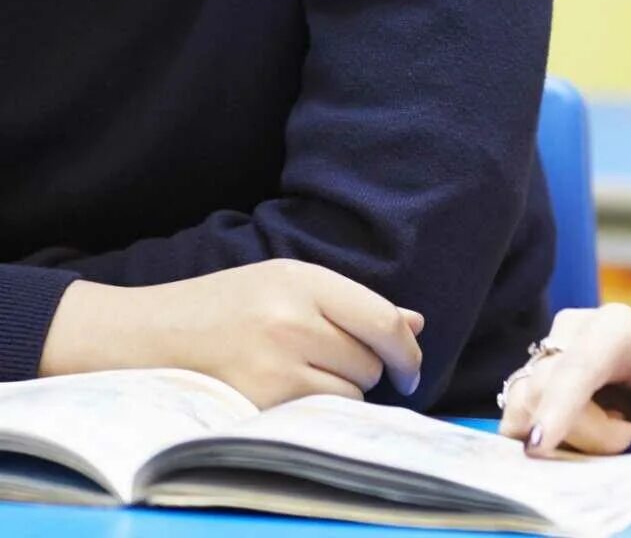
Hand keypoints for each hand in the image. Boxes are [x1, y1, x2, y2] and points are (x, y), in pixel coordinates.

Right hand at [41, 262, 424, 407]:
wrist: (148, 335)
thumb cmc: (224, 305)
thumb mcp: (287, 283)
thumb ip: (353, 304)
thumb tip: (415, 324)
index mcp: (303, 280)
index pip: (382, 319)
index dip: (407, 350)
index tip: (411, 368)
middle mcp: (293, 320)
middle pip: (369, 362)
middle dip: (364, 369)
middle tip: (331, 364)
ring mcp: (274, 366)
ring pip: (347, 394)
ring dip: (339, 393)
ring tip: (301, 376)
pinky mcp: (257, 406)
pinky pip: (316, 419)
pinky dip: (314, 415)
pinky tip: (288, 398)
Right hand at [498, 304, 630, 464]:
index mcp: (620, 326)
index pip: (578, 366)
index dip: (557, 405)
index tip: (539, 445)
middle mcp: (578, 330)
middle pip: (547, 391)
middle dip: (584, 435)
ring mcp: (555, 350)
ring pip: (528, 404)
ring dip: (565, 436)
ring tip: (620, 433)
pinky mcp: (542, 374)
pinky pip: (524, 415)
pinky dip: (552, 436)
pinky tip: (594, 432)